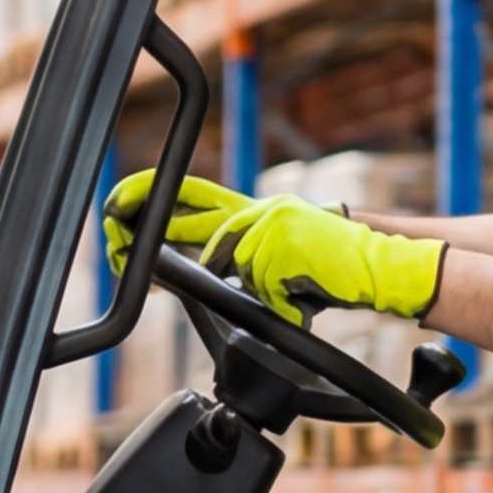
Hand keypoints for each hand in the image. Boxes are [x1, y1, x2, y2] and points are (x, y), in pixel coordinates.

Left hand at [105, 171, 440, 322]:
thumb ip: (231, 254)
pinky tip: (304, 292)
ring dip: (264, 289)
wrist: (375, 262)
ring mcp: (273, 226)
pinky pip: (267, 285)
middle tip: (192, 261)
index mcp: (250, 209)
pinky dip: (284, 299)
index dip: (151, 196)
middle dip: (190, 253)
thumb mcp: (270, 251)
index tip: (117, 204)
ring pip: (238, 270)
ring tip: (293, 286)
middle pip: (206, 235)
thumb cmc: (321, 266)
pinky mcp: (288, 247)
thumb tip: (180, 269)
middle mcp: (258, 210)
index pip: (191, 194)